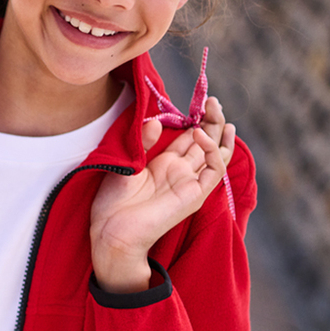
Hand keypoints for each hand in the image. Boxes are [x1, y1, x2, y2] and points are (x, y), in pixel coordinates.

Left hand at [90, 102, 234, 292]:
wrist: (111, 231)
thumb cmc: (112, 202)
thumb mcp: (126, 162)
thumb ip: (142, 140)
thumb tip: (157, 121)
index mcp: (165, 164)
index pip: (189, 137)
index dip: (196, 119)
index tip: (197, 100)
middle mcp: (181, 172)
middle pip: (206, 141)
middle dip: (212, 119)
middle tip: (212, 100)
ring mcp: (190, 183)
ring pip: (216, 153)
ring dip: (219, 129)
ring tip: (216, 107)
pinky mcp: (195, 194)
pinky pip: (214, 170)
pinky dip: (212, 150)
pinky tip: (199, 134)